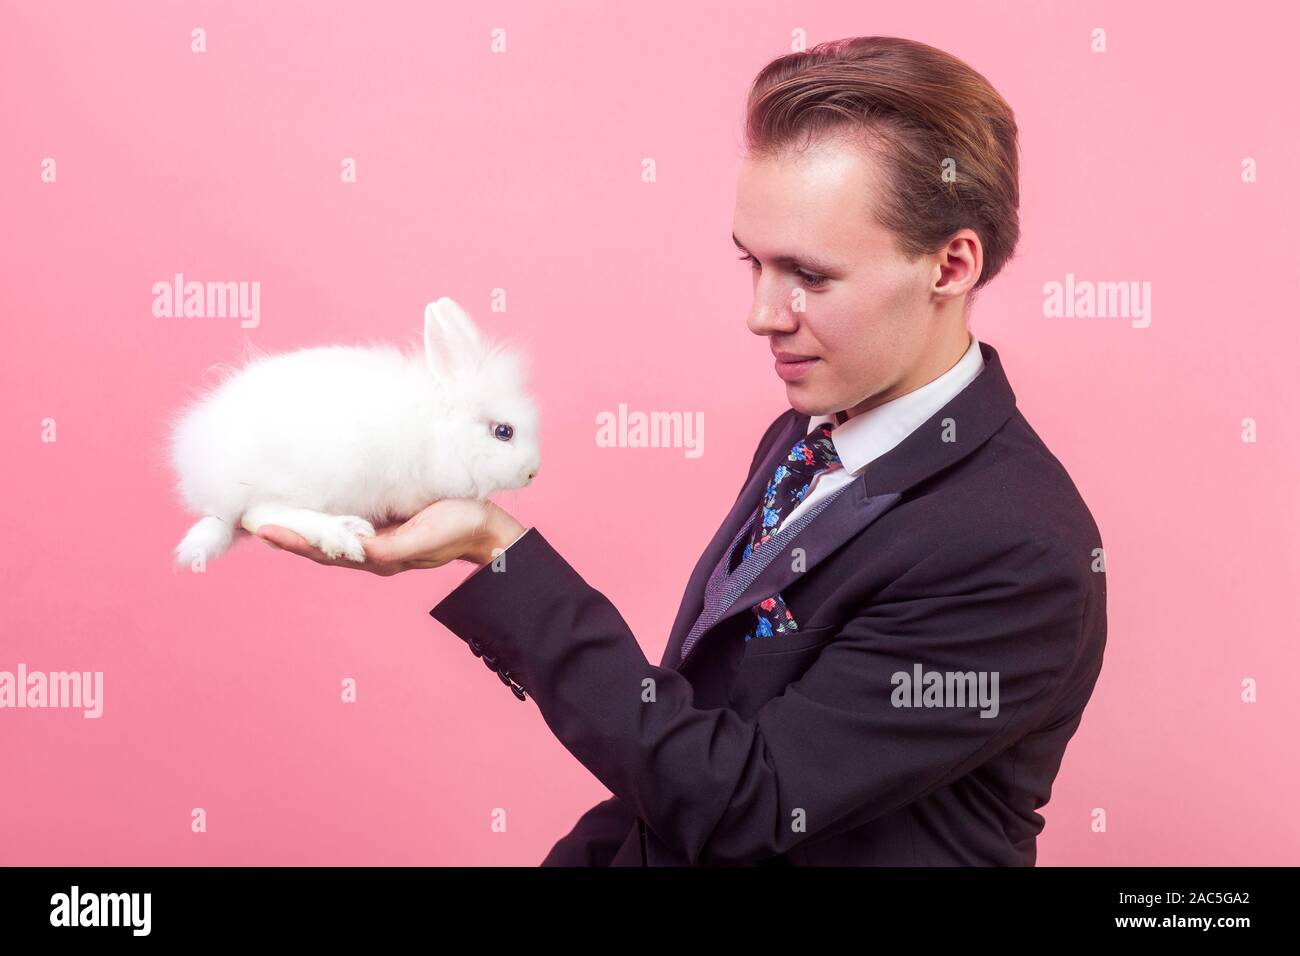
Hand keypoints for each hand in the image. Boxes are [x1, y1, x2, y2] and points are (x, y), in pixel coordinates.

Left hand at [255, 498, 525, 575]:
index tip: (264, 529)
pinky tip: (308, 506)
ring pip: (328, 535)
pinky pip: (345, 521)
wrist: (487, 526)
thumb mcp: (424, 538)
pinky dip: (321, 516)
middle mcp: (371, 550)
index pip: (325, 551)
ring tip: (269, 515)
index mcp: (378, 557)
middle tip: (251, 520)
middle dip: (287, 535)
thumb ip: (390, 548)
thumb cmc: (458, 529)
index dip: (294, 541)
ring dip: (299, 527)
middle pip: (319, 546)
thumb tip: (355, 551)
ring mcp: (377, 536)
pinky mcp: (385, 521)